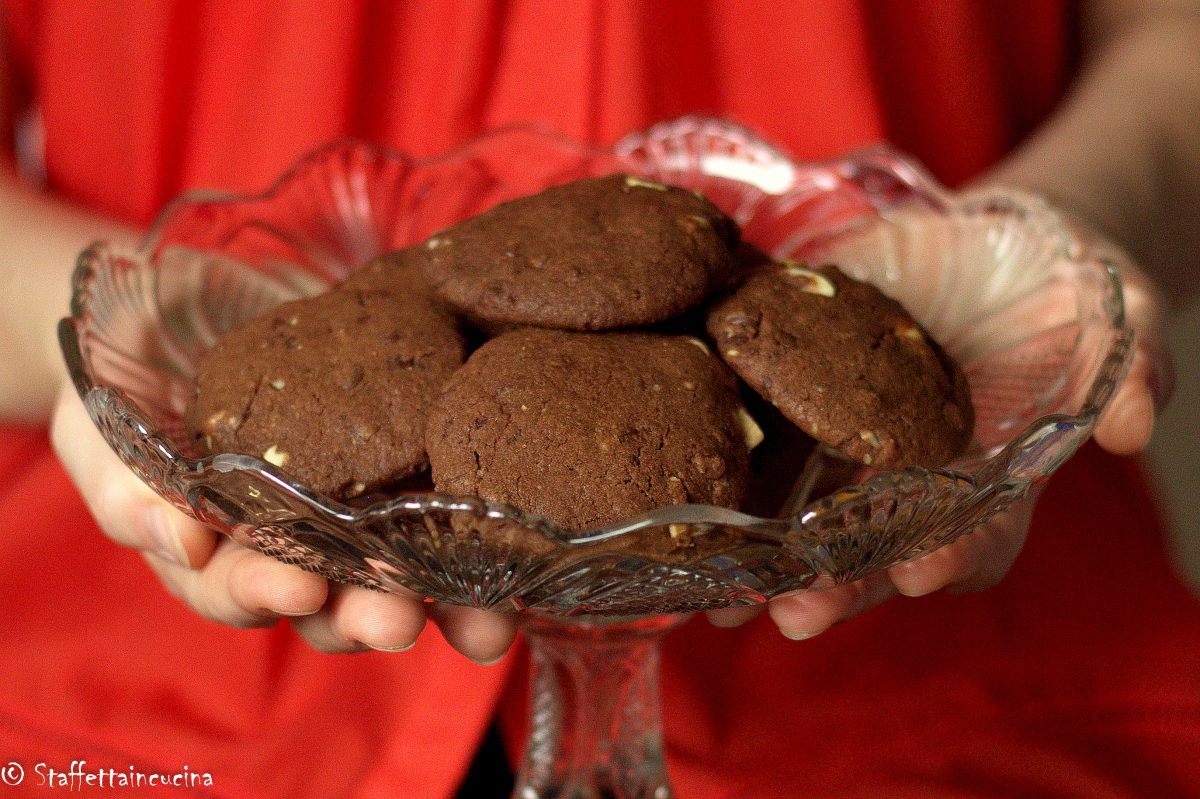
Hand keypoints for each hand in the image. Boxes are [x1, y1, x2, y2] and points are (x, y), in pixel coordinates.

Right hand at [50, 384, 515, 661]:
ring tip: (484, 622)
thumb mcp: (103, 416)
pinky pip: (448, 515)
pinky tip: (519, 566)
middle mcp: (293, 544)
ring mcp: (356, 511)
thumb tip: (177, 541)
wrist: (199, 296)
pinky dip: (484, 547)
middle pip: (330, 602)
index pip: (234, 590)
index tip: (297, 589)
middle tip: (399, 619)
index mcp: (216, 547)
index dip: (264, 596)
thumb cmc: (137, 365)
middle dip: (367, 615)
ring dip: (443, 606)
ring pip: (401, 576)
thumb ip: (122, 483)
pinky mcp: (408, 466)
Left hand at [710, 231, 1172, 638]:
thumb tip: (1134, 425)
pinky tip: (679, 524)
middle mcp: (908, 480)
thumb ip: (1131, 363)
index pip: (976, 536)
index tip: (926, 569)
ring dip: (764, 570)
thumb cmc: (1056, 279)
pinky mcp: (789, 401)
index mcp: (986, 475)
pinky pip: (753, 457)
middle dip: (839, 587)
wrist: (980, 237)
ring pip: (803, 528)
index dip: (953, 556)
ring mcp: (844, 449)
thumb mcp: (1111, 305)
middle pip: (874, 554)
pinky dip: (720, 493)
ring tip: (724, 602)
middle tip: (799, 613)